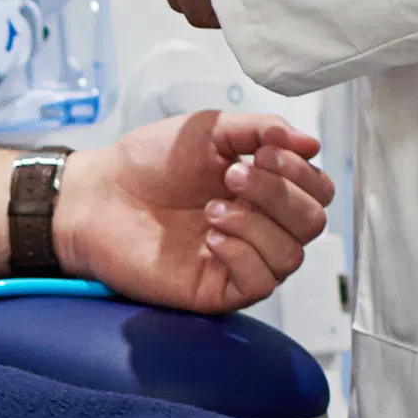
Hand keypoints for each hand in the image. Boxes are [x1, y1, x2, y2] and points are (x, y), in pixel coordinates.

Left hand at [56, 108, 330, 315]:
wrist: (99, 194)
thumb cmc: (150, 162)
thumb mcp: (210, 130)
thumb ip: (261, 129)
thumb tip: (312, 143)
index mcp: (265, 189)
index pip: (318, 192)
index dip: (301, 172)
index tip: (263, 151)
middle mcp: (261, 226)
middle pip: (313, 223)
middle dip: (278, 193)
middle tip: (233, 175)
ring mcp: (241, 259)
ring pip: (291, 255)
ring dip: (256, 222)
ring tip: (211, 207)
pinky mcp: (219, 289)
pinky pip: (261, 282)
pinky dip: (242, 253)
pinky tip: (210, 237)